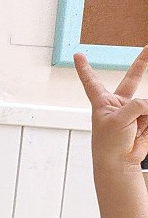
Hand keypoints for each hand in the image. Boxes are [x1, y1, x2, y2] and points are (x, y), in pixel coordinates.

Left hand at [75, 48, 147, 167]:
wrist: (119, 162)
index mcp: (102, 102)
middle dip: (142, 64)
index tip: (77, 54)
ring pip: (147, 104)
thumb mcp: (118, 120)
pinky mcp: (145, 120)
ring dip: (145, 115)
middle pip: (132, 79)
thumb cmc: (109, 143)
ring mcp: (134, 111)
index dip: (84, 68)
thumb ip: (137, 105)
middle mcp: (118, 104)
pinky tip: (141, 131)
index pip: (91, 81)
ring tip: (135, 130)